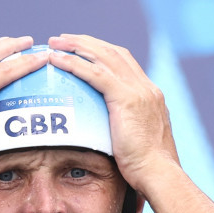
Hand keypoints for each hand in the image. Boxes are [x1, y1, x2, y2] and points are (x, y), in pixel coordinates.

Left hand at [45, 34, 180, 192]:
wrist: (159, 174)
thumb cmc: (149, 169)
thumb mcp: (139, 142)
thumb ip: (128, 129)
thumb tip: (113, 136)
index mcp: (150, 94)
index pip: (124, 62)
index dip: (101, 51)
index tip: (82, 49)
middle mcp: (146, 87)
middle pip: (113, 52)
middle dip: (86, 42)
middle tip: (62, 39)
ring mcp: (138, 90)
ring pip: (103, 56)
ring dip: (77, 46)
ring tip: (54, 42)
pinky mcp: (126, 99)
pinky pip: (96, 74)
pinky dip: (74, 64)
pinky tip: (57, 60)